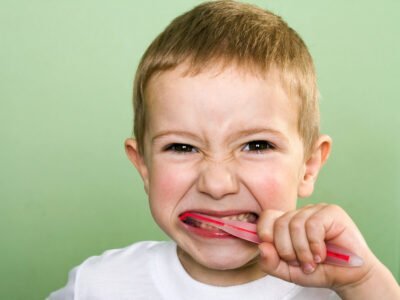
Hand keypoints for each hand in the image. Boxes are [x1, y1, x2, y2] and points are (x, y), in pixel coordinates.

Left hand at [256, 203, 375, 290]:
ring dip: (302, 250)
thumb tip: (261, 246)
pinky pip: (312, 225)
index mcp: (287, 223)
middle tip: (300, 263)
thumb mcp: (288, 272)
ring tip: (312, 262)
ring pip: (295, 224)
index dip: (265, 232)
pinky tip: (322, 254)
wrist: (350, 277)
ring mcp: (315, 210)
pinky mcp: (331, 212)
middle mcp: (300, 214)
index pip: (267, 217)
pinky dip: (314, 244)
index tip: (272, 250)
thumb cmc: (320, 271)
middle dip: (286, 249)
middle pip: (280, 223)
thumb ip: (271, 263)